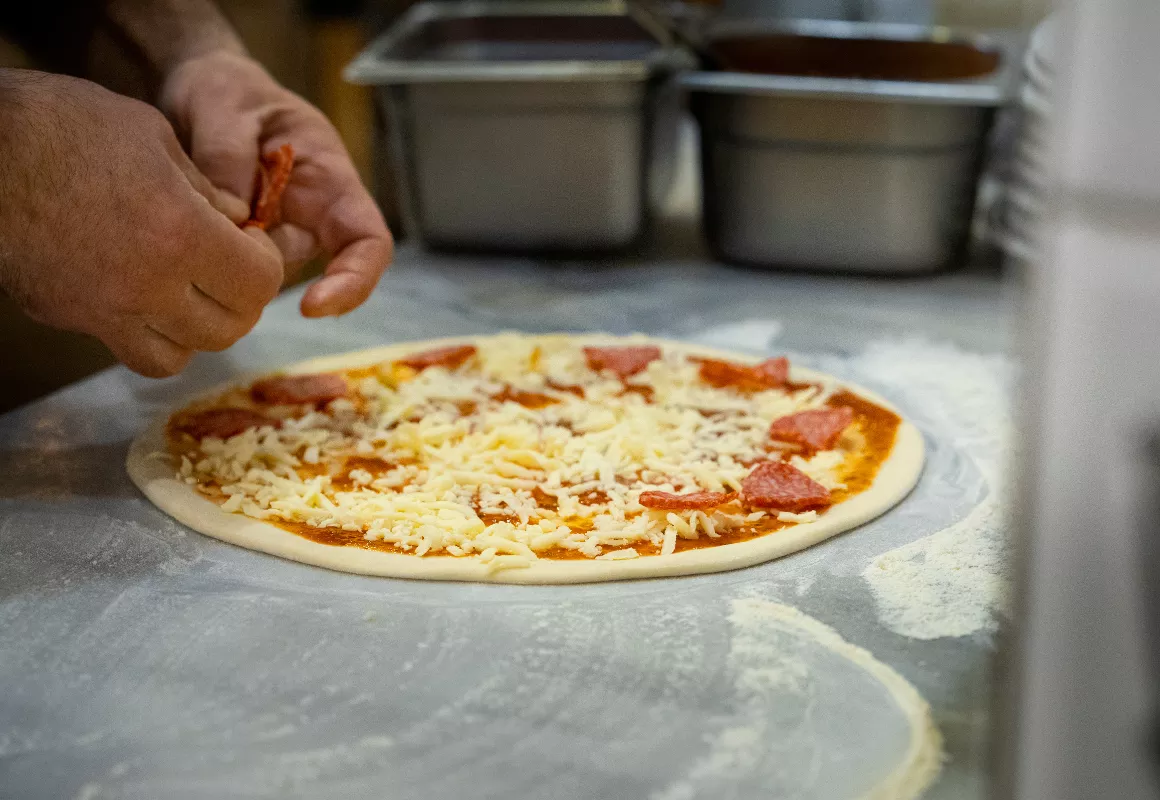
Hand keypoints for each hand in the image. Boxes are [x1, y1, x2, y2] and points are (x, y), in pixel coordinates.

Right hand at [0, 70, 284, 376]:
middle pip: (230, 328)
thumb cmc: (62, 125)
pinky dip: (154, 340)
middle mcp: (149, 285)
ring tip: (191, 290)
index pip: (261, 282)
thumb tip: (239, 223)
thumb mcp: (152, 136)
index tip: (251, 240)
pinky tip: (147, 302)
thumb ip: (206, 190)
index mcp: (180, 233)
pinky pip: (133, 353)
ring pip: (184, 354)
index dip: (267, 263)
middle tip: (229, 267)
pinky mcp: (70, 318)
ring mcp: (106, 311)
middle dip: (241, 299)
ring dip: (200, 327)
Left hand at [160, 51, 392, 317]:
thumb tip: (234, 218)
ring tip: (189, 202)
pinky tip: (178, 220)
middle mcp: (311, 215)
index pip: (368, 242)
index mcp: (329, 180)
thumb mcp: (224, 105)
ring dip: (225, 254)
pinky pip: (230, 266)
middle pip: (307, 267)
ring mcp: (276, 232)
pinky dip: (204, 253)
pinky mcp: (242, 243)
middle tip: (210, 230)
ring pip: (261, 272)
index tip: (312, 306)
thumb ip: (228, 154)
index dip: (354, 280)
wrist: (195, 89)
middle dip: (260, 266)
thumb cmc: (227, 90)